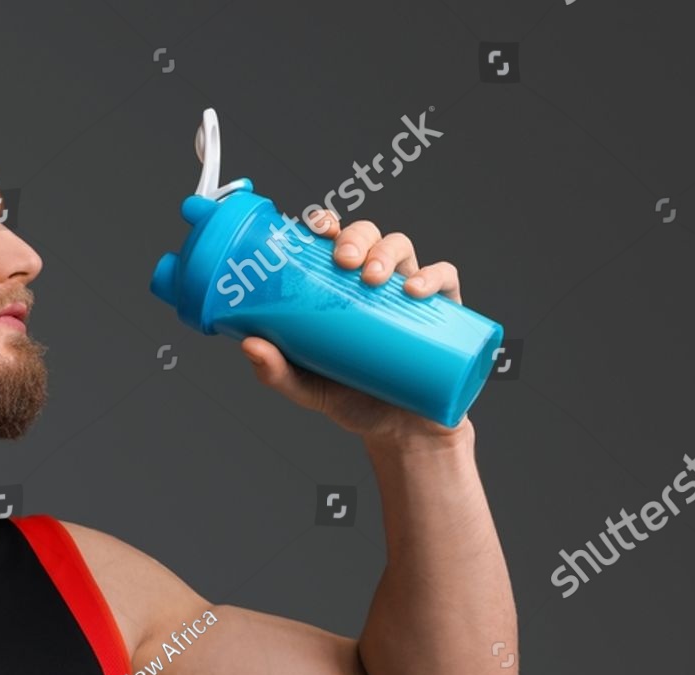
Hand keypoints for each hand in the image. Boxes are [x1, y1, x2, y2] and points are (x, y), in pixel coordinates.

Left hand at [240, 208, 469, 446]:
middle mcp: (373, 282)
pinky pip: (444, 277)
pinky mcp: (441, 311)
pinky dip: (433, 276)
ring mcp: (407, 292)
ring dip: (387, 252)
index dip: (326, 223)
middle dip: (355, 237)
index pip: (332, 241)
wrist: (398, 432)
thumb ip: (276, 372)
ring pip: (402, 247)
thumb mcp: (306, 388)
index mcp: (339, 288)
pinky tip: (415, 291)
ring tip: (374, 278)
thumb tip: (249, 346)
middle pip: (367, 235)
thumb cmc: (351, 399)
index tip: (317, 228)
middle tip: (344, 262)